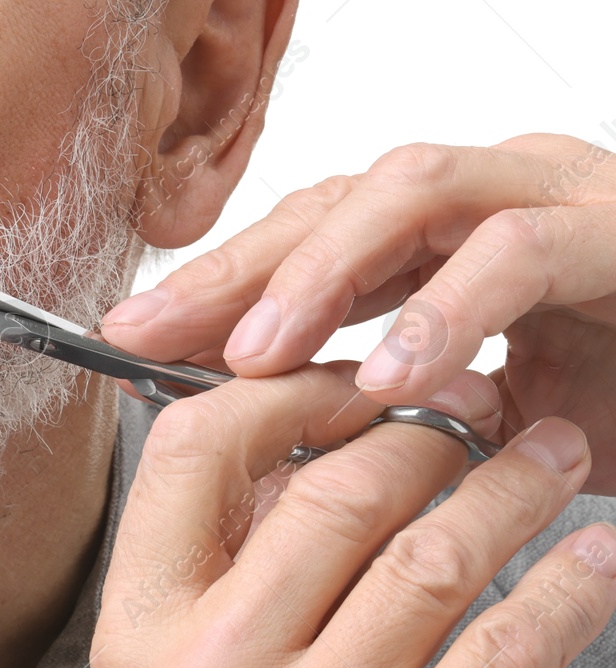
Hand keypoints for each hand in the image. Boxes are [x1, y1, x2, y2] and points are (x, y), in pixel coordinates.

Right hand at [91, 363, 615, 667]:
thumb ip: (226, 574)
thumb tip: (314, 444)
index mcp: (142, 635)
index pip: (193, 452)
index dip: (286, 392)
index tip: (352, 381)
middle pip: (338, 485)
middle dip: (429, 428)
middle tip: (481, 404)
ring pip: (436, 550)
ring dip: (514, 485)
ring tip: (551, 457)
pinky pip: (516, 641)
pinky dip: (575, 583)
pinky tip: (596, 553)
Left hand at [101, 135, 615, 493]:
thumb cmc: (615, 400)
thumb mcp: (473, 416)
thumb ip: (382, 412)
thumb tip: (259, 447)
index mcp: (446, 234)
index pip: (306, 237)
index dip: (218, 284)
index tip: (129, 341)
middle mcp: (493, 193)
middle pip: (334, 202)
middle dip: (239, 269)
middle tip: (155, 337)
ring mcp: (560, 194)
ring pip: (413, 193)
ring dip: (323, 275)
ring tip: (254, 357)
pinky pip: (521, 249)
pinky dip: (448, 311)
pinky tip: (391, 376)